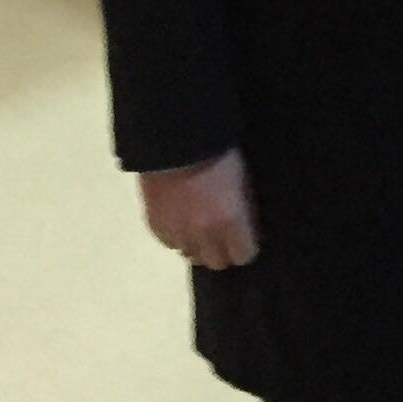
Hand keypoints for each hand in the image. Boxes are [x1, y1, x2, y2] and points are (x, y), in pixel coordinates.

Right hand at [140, 149, 258, 269]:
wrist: (173, 138)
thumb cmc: (218, 153)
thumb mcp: (243, 179)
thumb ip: (245, 210)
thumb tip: (248, 230)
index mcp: (229, 221)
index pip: (243, 256)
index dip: (245, 247)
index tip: (245, 238)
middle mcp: (203, 235)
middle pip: (216, 263)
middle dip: (222, 251)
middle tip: (222, 234)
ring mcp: (176, 233)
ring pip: (190, 255)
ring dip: (197, 244)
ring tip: (198, 224)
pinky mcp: (155, 226)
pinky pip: (170, 243)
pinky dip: (176, 235)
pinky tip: (179, 218)